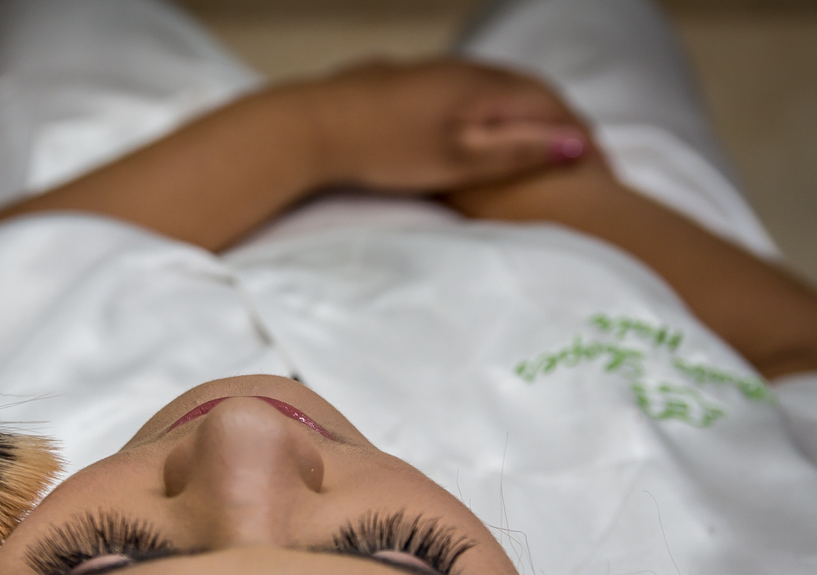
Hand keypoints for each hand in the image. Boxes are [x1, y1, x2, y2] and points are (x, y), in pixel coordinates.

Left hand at [300, 58, 601, 193]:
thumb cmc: (380, 147)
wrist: (308, 126)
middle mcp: (459, 70)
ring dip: (521, 115)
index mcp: (480, 87)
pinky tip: (474, 132)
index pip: (551, 103)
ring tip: (536, 147)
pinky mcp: (400, 83)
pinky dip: (484, 113)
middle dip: (558, 122)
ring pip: (491, 89)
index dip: (580, 136)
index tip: (601, 169)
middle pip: (526, 90)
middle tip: (580, 158)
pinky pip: (460, 93)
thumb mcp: (456, 160)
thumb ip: (515, 153)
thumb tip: (574, 146)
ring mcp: (428, 73)